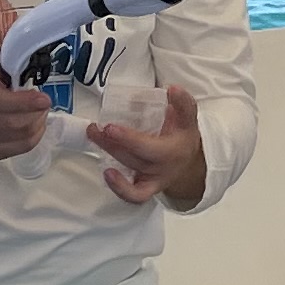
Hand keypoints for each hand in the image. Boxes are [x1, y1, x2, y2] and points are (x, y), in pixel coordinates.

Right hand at [0, 0, 52, 163]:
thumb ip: (7, 55)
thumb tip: (31, 51)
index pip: (1, 102)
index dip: (27, 102)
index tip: (43, 98)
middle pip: (16, 123)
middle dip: (37, 112)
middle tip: (42, 102)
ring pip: (21, 138)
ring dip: (37, 124)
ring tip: (37, 112)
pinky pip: (18, 150)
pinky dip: (32, 137)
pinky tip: (31, 124)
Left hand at [84, 82, 209, 206]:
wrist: (189, 164)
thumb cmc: (183, 138)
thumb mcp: (189, 119)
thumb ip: (182, 103)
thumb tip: (172, 89)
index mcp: (173, 148)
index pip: (150, 145)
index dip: (129, 138)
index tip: (112, 127)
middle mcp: (163, 166)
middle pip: (136, 155)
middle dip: (115, 142)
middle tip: (98, 128)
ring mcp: (153, 179)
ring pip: (130, 167)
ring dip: (109, 151)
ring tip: (94, 134)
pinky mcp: (146, 188)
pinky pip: (134, 195)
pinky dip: (119, 188)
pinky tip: (107, 172)